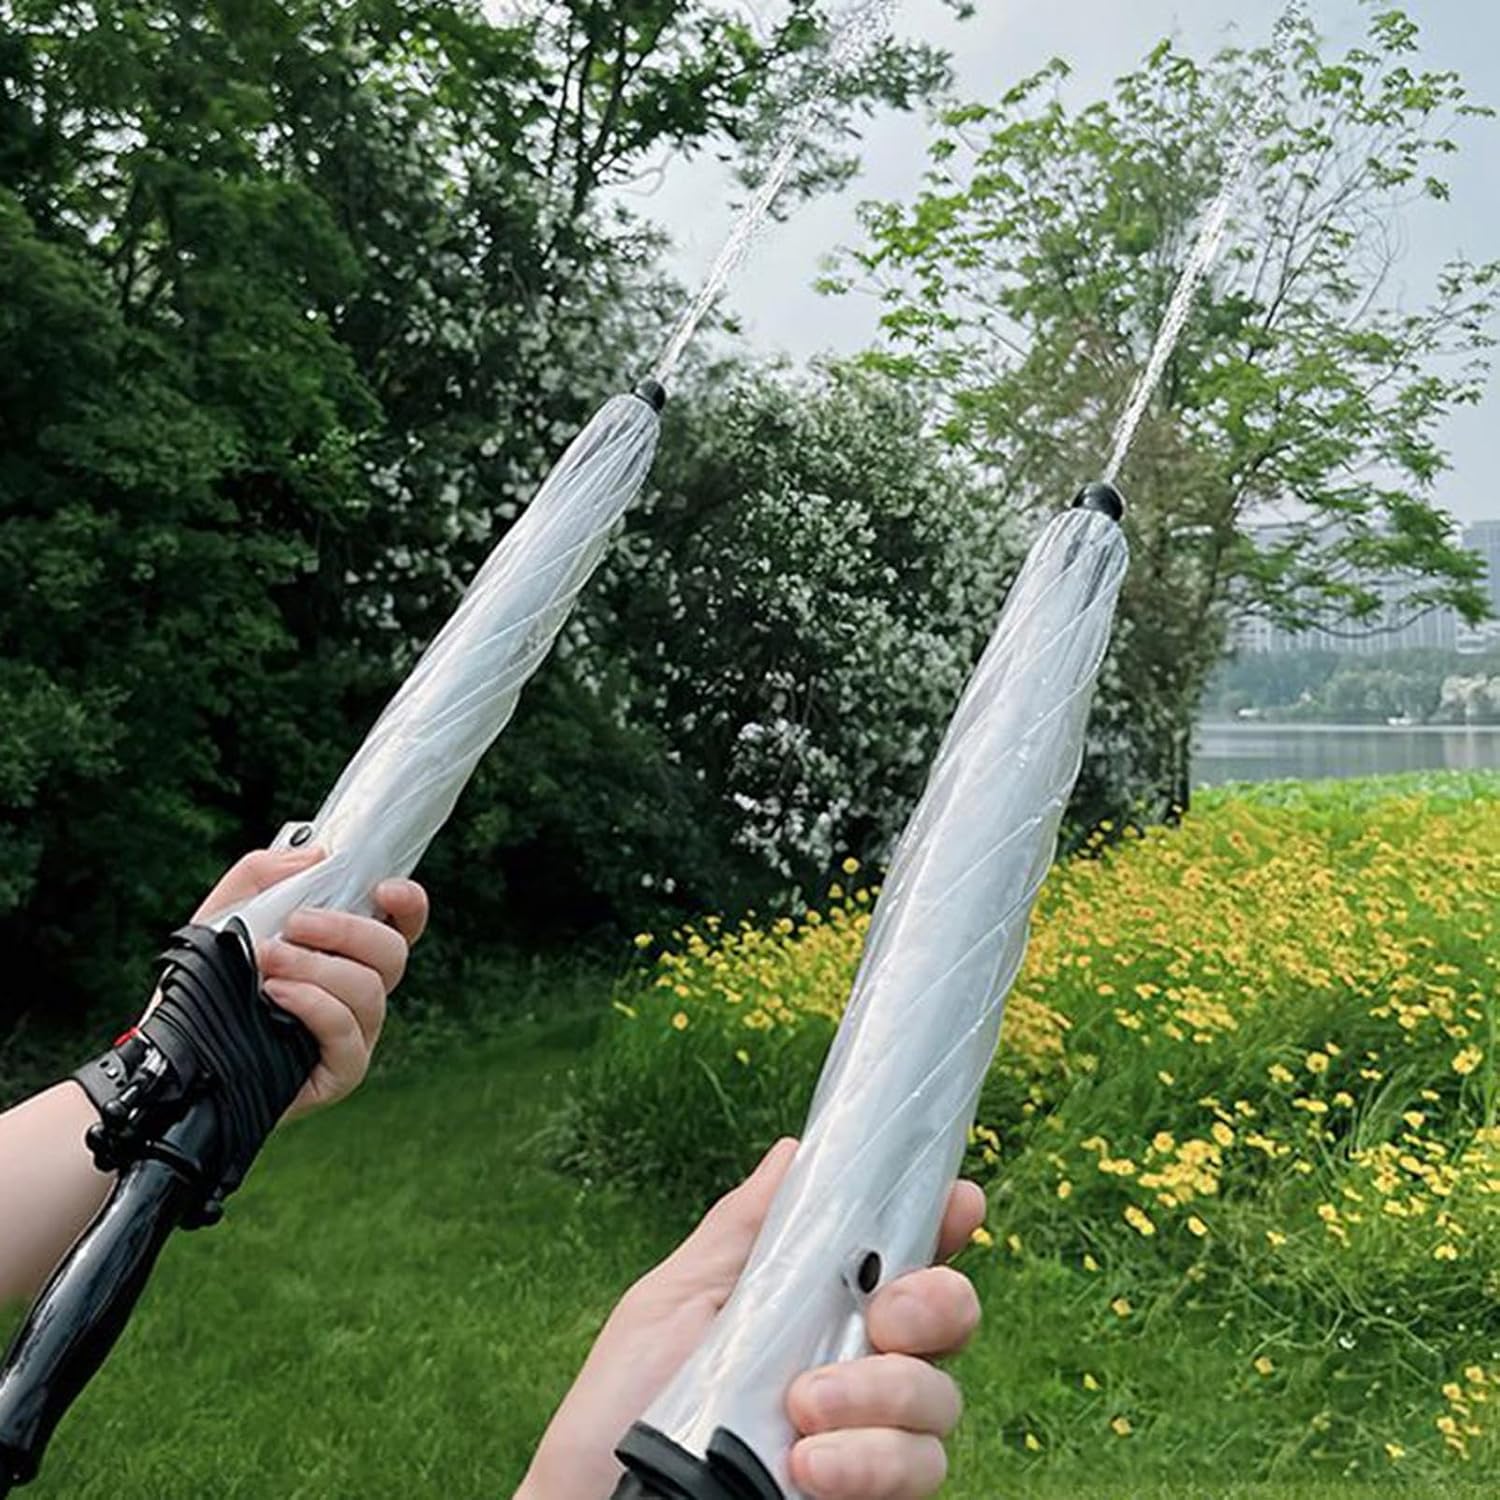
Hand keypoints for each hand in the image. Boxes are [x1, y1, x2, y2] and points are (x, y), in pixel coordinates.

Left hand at [192, 846, 428, 1117]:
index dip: (409, 903)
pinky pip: (347, 1033)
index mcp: (348, 951)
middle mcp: (361, 990)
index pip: (402, 924)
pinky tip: (275, 994)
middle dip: (347, 931)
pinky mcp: (340, 1070)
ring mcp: (356, 1032)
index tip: (383, 887)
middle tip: (295, 923)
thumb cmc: (207, 979)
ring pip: (370, 991)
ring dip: (317, 966)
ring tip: (266, 959)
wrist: (172, 1044)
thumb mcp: (225, 912)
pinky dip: (313, 1005)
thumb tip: (318, 855)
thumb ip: (265, 872)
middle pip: (393, 953)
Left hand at [518, 1140, 984, 1499]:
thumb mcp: (673, 1302)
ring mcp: (867, 1438)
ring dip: (882, 1396)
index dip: (944, 1222)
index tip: (957, 1202)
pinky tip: (809, 1468)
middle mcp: (857, 1367)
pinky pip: (921, 1475)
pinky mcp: (868, 1494)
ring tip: (801, 1408)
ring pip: (940, 1401)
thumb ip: (744, 1232)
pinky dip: (870, 1463)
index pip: (905, 1256)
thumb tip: (795, 1151)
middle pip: (950, 1317)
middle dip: (934, 1304)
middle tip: (882, 1317)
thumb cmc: (621, 1407)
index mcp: (817, 1305)